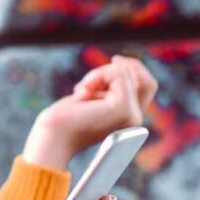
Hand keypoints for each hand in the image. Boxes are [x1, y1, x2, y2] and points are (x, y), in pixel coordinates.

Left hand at [22, 55, 157, 170]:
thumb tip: (120, 62)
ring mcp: (131, 116)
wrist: (52, 139)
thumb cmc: (64, 121)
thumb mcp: (91, 97)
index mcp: (129, 119)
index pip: (148, 85)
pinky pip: (119, 73)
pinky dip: (98, 75)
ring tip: (81, 91)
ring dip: (99, 73)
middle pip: (142, 76)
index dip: (134, 68)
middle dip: (112, 70)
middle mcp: (135, 120)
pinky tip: (82, 92)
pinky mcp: (122, 109)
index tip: (114, 60)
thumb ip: (109, 88)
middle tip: (86, 84)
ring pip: (126, 71)